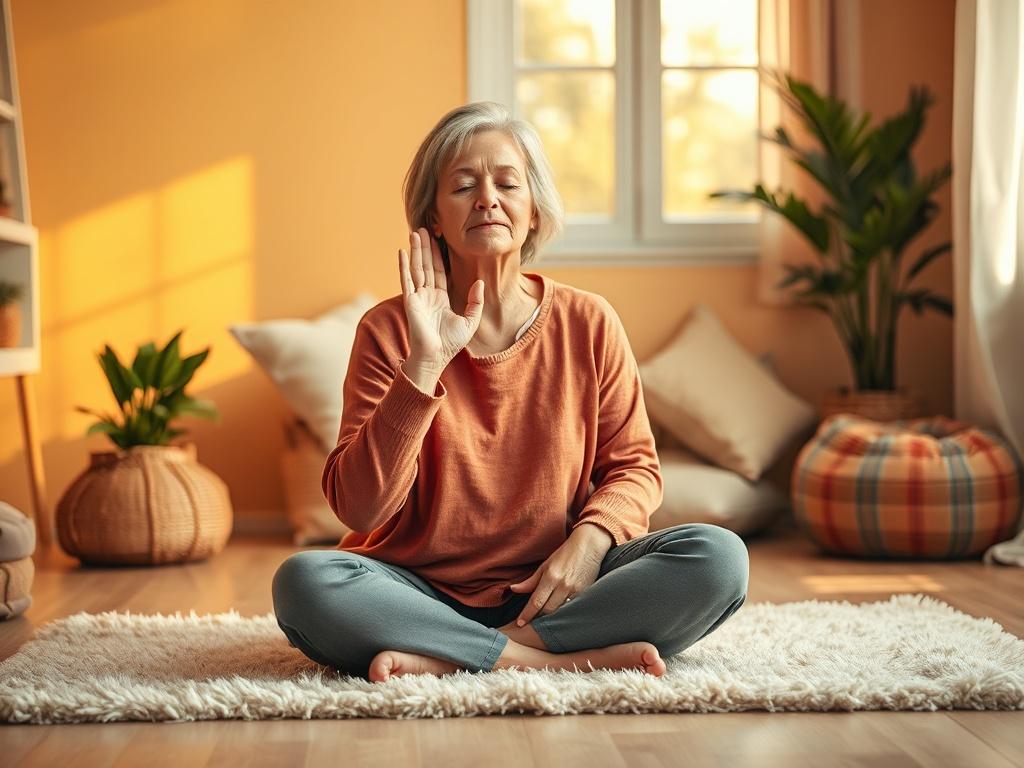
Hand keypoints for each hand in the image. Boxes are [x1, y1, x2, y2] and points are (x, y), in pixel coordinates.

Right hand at [399, 227, 484, 367]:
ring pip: (417, 268)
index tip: (439, 239)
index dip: (439, 255)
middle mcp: (427, 295)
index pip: (439, 272)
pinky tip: (402, 252)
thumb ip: (475, 302)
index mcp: (440, 298)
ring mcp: (417, 297)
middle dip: (426, 247)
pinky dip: (403, 266)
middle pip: (426, 265)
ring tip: (415, 232)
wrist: (436, 357)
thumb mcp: (470, 321)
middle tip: (425, 228)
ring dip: (416, 250)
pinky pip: (406, 280)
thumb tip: (480, 283)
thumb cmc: (451, 344)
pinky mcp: (410, 301)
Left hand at [507, 526, 610, 626]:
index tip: (519, 623)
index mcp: (550, 577)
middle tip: (529, 625)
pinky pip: (572, 608)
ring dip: (550, 619)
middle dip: (537, 619)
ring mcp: (575, 590)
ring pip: (560, 611)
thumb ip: (530, 581)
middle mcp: (563, 585)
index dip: (526, 615)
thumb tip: (513, 589)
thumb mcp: (545, 565)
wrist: (589, 546)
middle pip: (547, 610)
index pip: (536, 601)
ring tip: (542, 623)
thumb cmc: (565, 554)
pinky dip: (564, 613)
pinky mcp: (585, 593)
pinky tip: (558, 617)